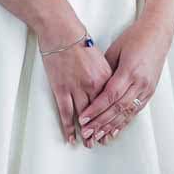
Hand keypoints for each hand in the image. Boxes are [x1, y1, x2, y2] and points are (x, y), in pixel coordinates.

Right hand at [39, 25, 113, 144]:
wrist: (60, 30)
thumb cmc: (79, 40)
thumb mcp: (99, 57)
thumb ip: (105, 74)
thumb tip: (108, 89)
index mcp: (105, 76)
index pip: (111, 103)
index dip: (112, 118)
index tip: (113, 129)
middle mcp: (93, 85)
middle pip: (99, 113)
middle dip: (100, 130)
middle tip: (101, 142)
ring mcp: (76, 88)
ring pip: (83, 117)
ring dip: (85, 133)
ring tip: (87, 144)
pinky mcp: (61, 89)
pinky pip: (66, 113)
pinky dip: (68, 128)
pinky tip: (70, 137)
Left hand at [77, 13, 173, 147]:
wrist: (157, 33)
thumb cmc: (134, 37)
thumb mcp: (116, 50)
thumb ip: (105, 70)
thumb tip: (92, 87)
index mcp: (129, 70)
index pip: (109, 95)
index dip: (95, 109)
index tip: (83, 118)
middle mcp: (139, 82)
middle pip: (117, 108)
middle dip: (100, 123)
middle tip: (86, 133)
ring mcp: (146, 89)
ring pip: (126, 113)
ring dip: (111, 127)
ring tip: (98, 137)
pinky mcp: (149, 92)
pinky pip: (135, 111)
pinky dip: (123, 123)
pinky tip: (114, 131)